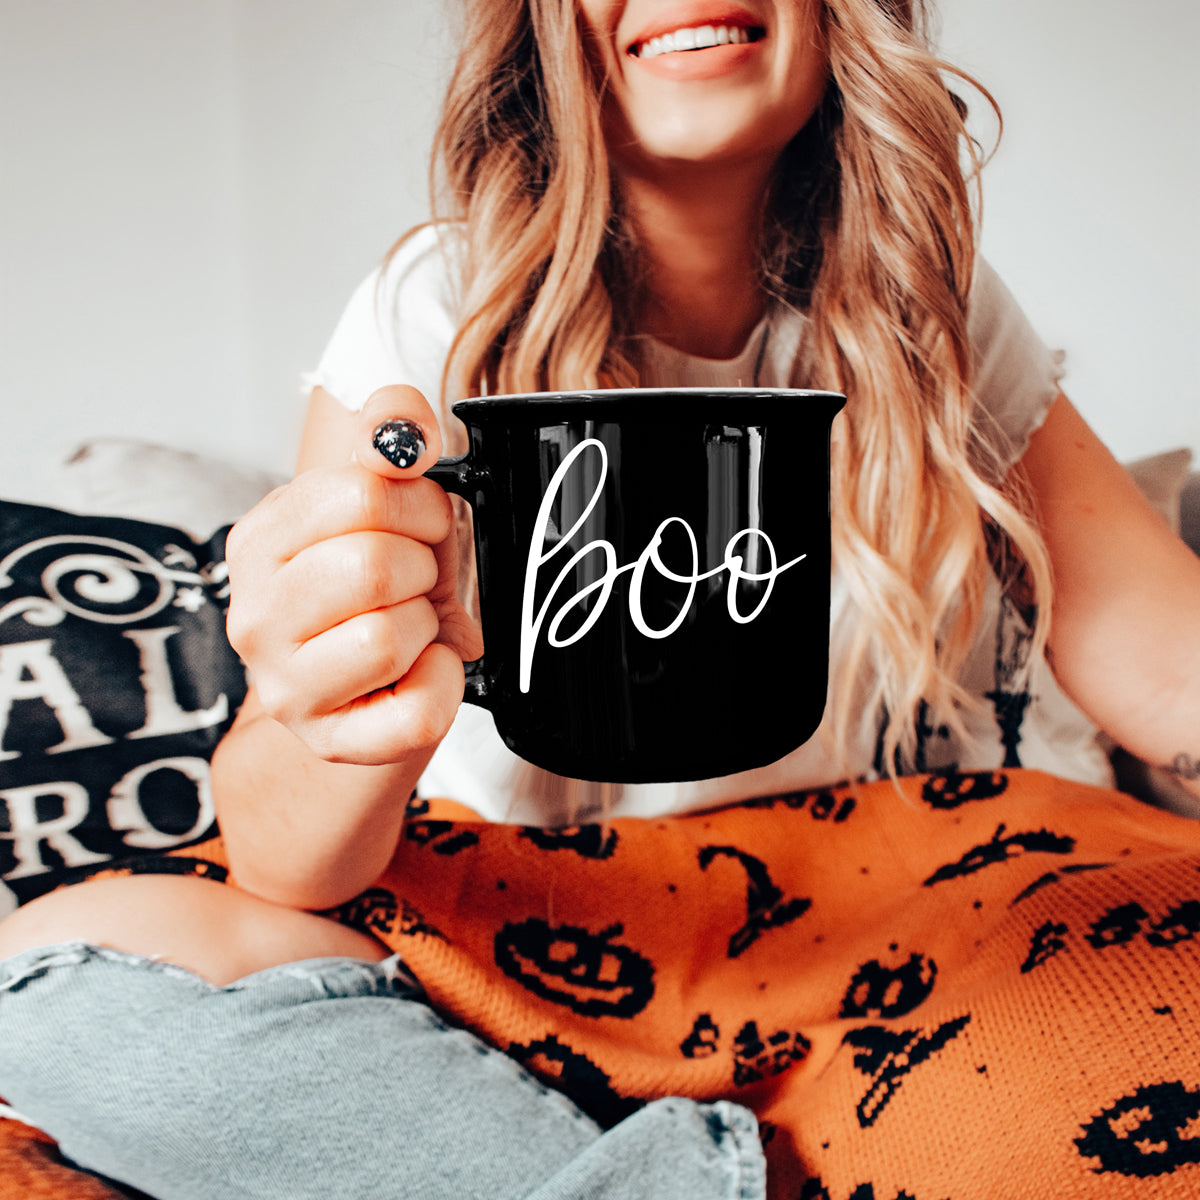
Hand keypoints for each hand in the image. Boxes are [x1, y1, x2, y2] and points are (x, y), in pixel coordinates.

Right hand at [224, 386, 483, 764]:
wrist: (368, 685)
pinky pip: (416, 711)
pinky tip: (427, 668)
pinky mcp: (330, 741)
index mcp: (261, 540)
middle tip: (419, 580)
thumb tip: (403, 427)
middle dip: (423, 567)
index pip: (358, 492)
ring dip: (426, 624)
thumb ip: (391, 432)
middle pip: (374, 566)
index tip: (422, 523)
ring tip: (411, 625)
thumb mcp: (385, 498)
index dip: (418, 505)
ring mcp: (285, 687)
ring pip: (388, 638)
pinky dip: (443, 685)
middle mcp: (255, 615)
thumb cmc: (380, 586)